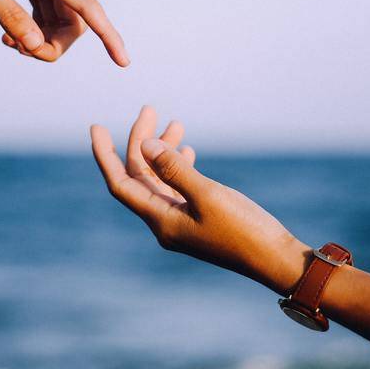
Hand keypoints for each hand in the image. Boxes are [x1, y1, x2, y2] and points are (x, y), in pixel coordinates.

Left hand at [0, 0, 128, 65]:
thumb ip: (8, 14)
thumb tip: (34, 44)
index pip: (86, 5)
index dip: (108, 35)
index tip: (124, 62)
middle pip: (73, 17)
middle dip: (54, 43)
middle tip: (18, 52)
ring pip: (59, 13)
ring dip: (42, 36)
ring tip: (8, 43)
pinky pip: (45, 4)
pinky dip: (33, 24)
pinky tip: (10, 34)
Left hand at [90, 106, 309, 293]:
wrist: (273, 259)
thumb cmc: (243, 230)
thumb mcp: (207, 195)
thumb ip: (175, 169)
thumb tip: (145, 145)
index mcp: (160, 220)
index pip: (121, 183)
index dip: (105, 155)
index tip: (96, 126)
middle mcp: (165, 221)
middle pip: (140, 176)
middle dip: (141, 141)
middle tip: (149, 109)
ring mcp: (181, 221)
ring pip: (160, 179)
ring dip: (164, 149)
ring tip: (175, 122)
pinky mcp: (199, 218)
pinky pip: (178, 187)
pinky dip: (179, 165)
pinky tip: (188, 149)